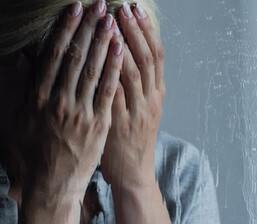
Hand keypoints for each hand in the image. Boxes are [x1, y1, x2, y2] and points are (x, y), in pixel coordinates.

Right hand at [15, 1, 123, 223]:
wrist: (54, 182)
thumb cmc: (35, 148)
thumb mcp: (18, 118)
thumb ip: (19, 87)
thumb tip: (22, 58)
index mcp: (38, 97)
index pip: (54, 55)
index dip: (66, 29)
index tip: (74, 9)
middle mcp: (59, 102)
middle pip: (76, 57)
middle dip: (88, 28)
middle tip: (99, 5)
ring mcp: (80, 113)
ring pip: (94, 70)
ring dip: (104, 42)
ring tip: (112, 19)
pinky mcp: (98, 124)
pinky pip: (108, 91)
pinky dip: (115, 68)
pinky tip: (121, 49)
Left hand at [100, 2, 165, 189]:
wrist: (133, 173)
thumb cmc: (130, 139)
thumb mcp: (141, 108)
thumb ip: (135, 84)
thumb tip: (125, 53)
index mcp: (156, 93)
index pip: (156, 54)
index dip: (146, 30)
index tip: (135, 9)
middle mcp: (151, 99)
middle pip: (148, 58)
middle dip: (135, 30)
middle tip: (124, 7)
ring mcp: (137, 111)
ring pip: (134, 72)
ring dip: (123, 46)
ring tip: (111, 23)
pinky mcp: (120, 123)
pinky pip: (115, 94)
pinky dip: (109, 74)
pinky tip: (100, 58)